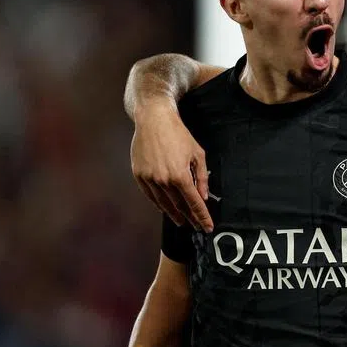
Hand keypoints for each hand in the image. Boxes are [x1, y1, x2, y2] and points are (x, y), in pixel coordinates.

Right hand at [131, 105, 213, 230]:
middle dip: (190, 218)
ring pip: (164, 203)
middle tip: (197, 226)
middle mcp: (163, 180)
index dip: (202, 217)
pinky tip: (165, 209)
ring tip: (182, 221)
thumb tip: (203, 197)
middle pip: (179, 206)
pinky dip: (159, 204)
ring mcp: (149, 179)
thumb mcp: (197, 154)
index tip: (208, 227)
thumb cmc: (178, 134)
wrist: (154, 120)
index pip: (194, 203)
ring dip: (174, 214)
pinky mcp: (139, 175)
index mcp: (180, 175)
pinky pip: (150, 196)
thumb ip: (201, 177)